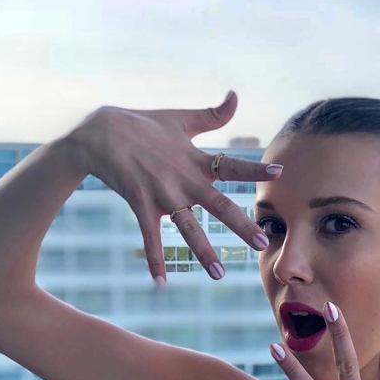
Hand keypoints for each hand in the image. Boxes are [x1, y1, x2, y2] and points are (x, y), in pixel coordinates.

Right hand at [66, 92, 282, 285]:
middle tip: (262, 244)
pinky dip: (155, 260)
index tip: (278, 173)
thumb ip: (212, 115)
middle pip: (218, 206)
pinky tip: (161, 283)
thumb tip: (236, 96)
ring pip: (188, 228)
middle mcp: (184, 180)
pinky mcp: (141, 205)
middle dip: (241, 225)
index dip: (255, 169)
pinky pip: (150, 238)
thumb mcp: (181, 118)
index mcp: (197, 161)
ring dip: (203, 252)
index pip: (233, 166)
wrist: (101, 132)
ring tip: (219, 274)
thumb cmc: (144, 124)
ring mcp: (163, 195)